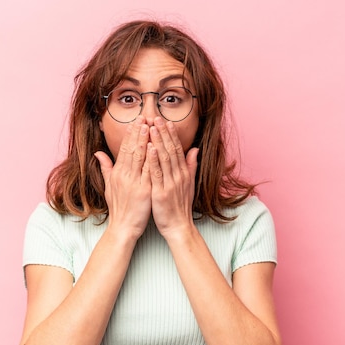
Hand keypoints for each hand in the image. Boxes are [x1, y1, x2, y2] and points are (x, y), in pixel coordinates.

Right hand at [95, 116, 151, 239]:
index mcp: (117, 173)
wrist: (123, 227)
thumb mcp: (109, 186)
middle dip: (138, 132)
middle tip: (144, 116)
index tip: (136, 121)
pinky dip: (151, 159)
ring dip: (145, 140)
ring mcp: (134, 183)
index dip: (130, 134)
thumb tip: (98, 153)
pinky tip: (155, 147)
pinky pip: (148, 172)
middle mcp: (124, 175)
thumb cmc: (119, 208)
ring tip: (150, 126)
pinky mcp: (143, 191)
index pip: (124, 149)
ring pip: (139, 157)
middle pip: (132, 149)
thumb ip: (105, 168)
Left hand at [146, 117, 198, 238]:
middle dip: (163, 132)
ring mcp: (171, 184)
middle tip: (156, 117)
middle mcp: (179, 176)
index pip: (177, 149)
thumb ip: (190, 166)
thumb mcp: (188, 184)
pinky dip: (153, 160)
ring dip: (158, 141)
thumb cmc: (180, 206)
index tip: (166, 121)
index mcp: (183, 173)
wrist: (179, 226)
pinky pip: (157, 173)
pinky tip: (149, 148)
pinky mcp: (162, 192)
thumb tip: (195, 149)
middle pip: (171, 150)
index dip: (171, 134)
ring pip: (164, 158)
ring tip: (152, 127)